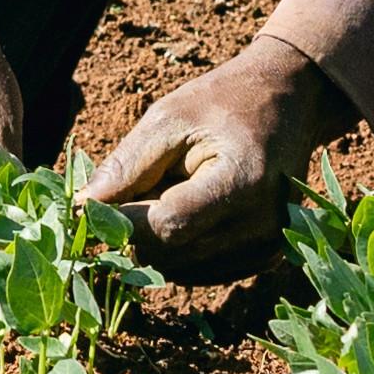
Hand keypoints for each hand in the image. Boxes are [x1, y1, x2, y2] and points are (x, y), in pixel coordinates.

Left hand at [82, 32, 356, 279]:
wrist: (288, 102)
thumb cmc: (225, 102)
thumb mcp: (171, 117)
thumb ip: (129, 164)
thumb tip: (84, 205)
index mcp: (243, 182)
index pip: (167, 225)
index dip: (122, 221)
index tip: (88, 207)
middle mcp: (262, 225)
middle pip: (171, 253)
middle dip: (135, 230)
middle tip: (124, 194)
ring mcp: (267, 248)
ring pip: (180, 269)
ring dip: (156, 242)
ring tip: (164, 194)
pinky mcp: (264, 259)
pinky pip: (200, 271)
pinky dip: (179, 249)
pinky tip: (185, 209)